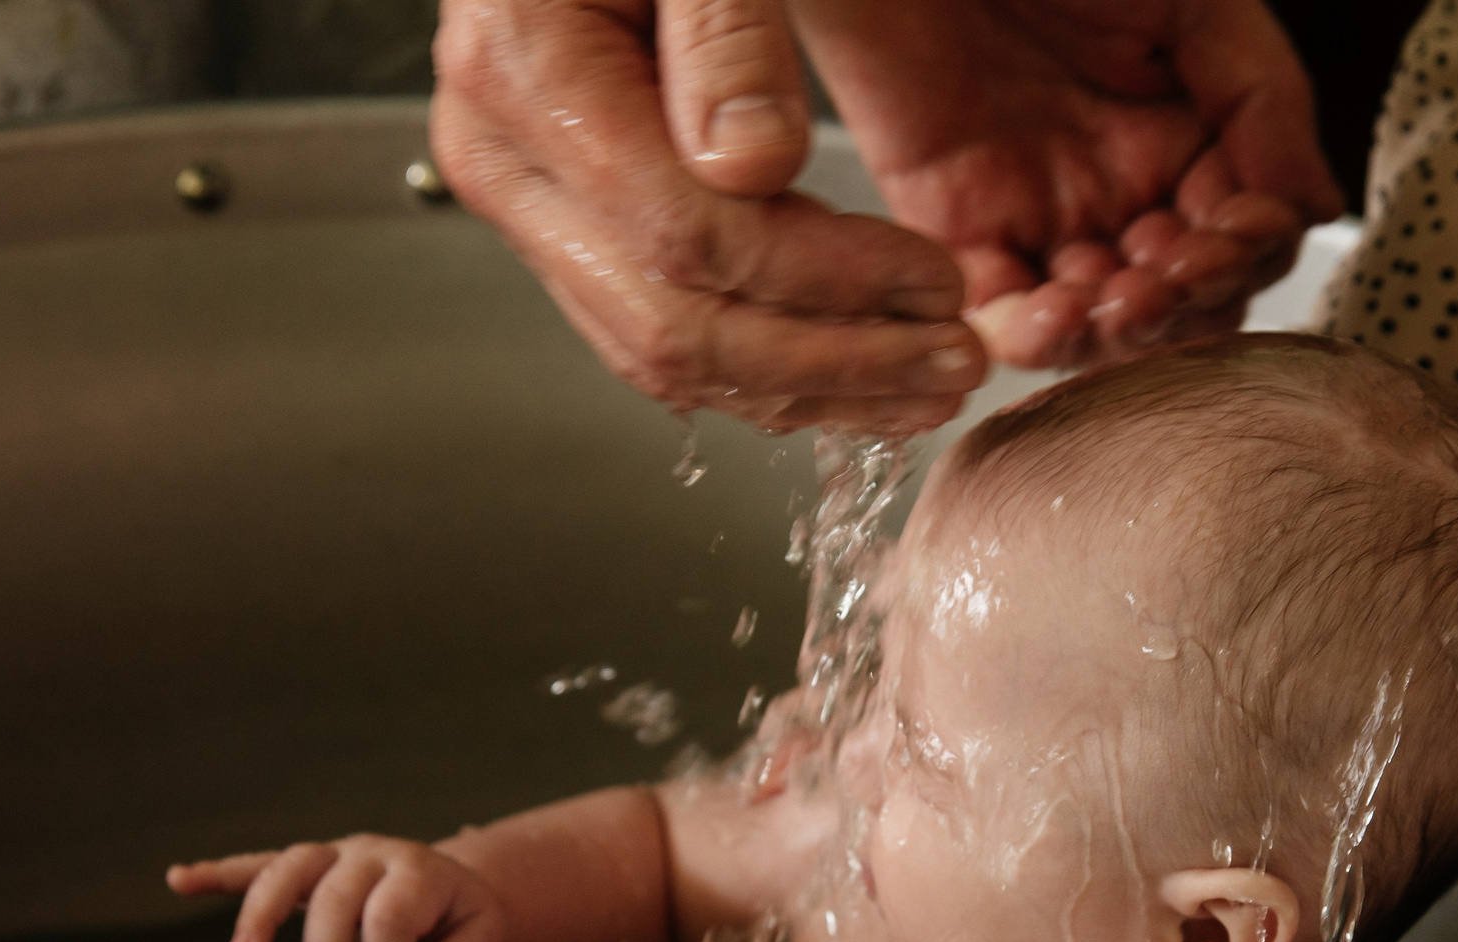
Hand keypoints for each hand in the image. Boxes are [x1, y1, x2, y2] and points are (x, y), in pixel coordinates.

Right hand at [168, 836, 508, 941]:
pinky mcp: (307, 869)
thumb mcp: (481, 940)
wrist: (450, 888)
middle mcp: (370, 855)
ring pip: (287, 870)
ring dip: (261, 915)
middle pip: (334, 898)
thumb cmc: (461, 920)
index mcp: (417, 871)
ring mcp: (334, 857)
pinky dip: (220, 873)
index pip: (388, 916)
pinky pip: (259, 865)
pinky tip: (179, 880)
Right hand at [428, 0, 986, 433]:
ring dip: (810, 390)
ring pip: (668, 358)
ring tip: (925, 389)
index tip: (929, 283)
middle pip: (674, 327)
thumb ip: (725, 36)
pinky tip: (855, 378)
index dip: (823, 279)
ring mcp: (527, 211)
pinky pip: (662, 338)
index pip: (687, 233)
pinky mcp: (562, 237)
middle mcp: (508, 164)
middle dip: (830, 361)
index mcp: (527, 75)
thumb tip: (753, 167)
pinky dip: (767, 374)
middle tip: (949, 363)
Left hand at [801, 0, 1341, 369]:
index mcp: (1188, 138)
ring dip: (1114, 335)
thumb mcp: (1195, 5)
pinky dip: (1029, 338)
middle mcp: (1121, 191)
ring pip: (1096, 326)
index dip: (1247, 254)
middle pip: (1177, 302)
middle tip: (1170, 280)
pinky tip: (1053, 317)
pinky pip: (1000, 317)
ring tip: (1114, 304)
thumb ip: (1264, 103)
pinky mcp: (960, 234)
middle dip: (1184, 306)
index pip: (1243, 240)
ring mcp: (1042, 219)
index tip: (1237, 234)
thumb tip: (1317, 206)